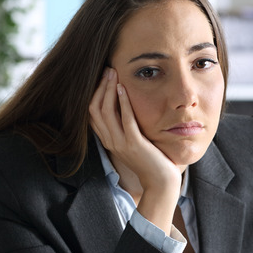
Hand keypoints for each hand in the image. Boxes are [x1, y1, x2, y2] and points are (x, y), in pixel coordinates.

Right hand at [88, 68, 179, 233]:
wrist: (160, 183)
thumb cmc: (151, 161)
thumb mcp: (134, 141)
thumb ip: (127, 127)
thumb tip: (128, 106)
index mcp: (109, 140)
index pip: (91, 114)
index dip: (94, 94)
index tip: (103, 77)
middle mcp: (111, 142)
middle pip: (94, 110)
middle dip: (100, 87)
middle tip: (107, 69)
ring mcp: (121, 144)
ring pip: (105, 112)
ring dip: (108, 90)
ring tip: (113, 74)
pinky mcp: (134, 144)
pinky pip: (124, 120)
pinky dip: (122, 102)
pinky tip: (124, 88)